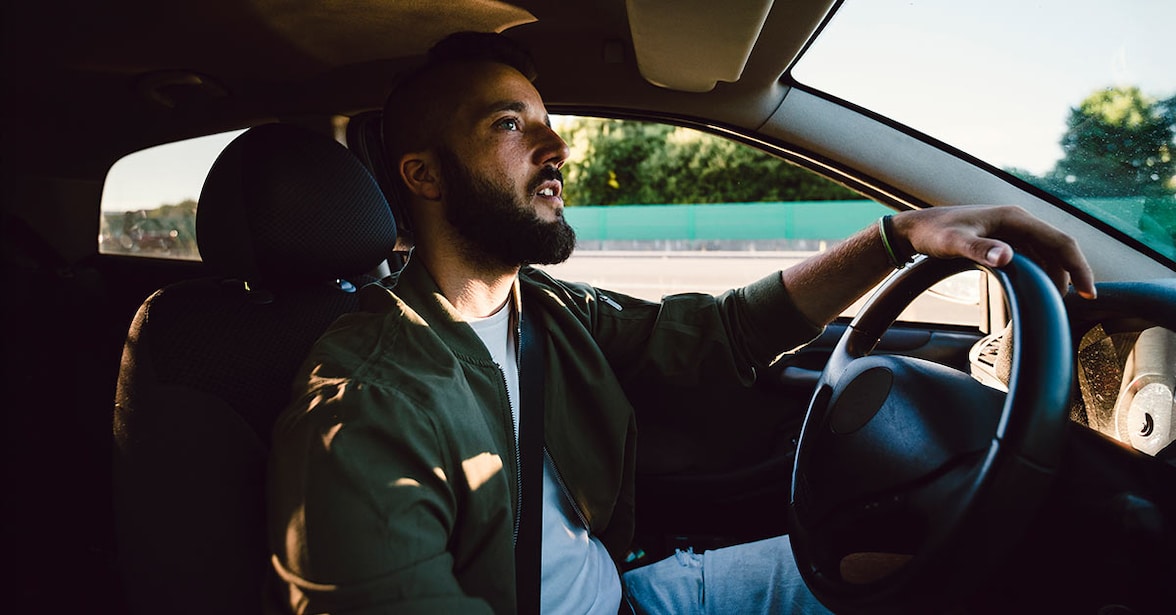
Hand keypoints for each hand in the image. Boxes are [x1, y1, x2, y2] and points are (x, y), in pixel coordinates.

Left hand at [892, 205, 1095, 298]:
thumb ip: (979, 249)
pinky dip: (1040, 274)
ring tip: (1054, 303)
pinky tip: (1037, 291)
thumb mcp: (954, 243)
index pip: (1061, 241)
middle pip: (1058, 248)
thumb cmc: (934, 233)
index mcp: (1015, 218)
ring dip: (1055, 276)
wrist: (915, 228)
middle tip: (1074, 305)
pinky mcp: (1004, 239)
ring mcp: (1012, 230)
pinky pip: (1032, 257)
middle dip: (1070, 275)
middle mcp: (1018, 221)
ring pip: (1046, 254)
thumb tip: (1007, 257)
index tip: (1089, 292)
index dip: (1078, 266)